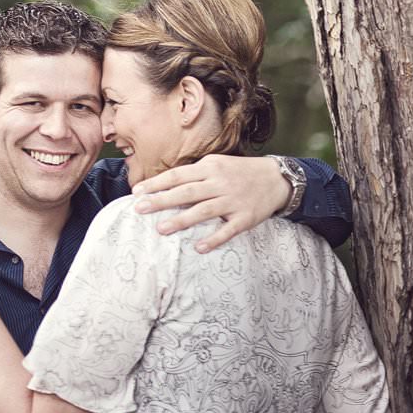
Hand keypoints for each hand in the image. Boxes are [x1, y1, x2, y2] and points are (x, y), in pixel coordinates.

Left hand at [131, 154, 290, 251]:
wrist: (275, 179)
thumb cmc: (239, 172)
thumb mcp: (217, 164)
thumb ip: (195, 174)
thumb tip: (166, 184)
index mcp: (210, 167)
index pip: (178, 175)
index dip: (157, 183)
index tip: (137, 192)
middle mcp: (219, 183)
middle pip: (186, 192)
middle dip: (161, 200)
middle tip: (140, 209)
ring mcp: (232, 201)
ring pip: (203, 211)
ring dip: (181, 220)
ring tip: (161, 229)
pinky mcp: (245, 218)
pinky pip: (227, 230)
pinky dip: (213, 239)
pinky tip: (198, 247)